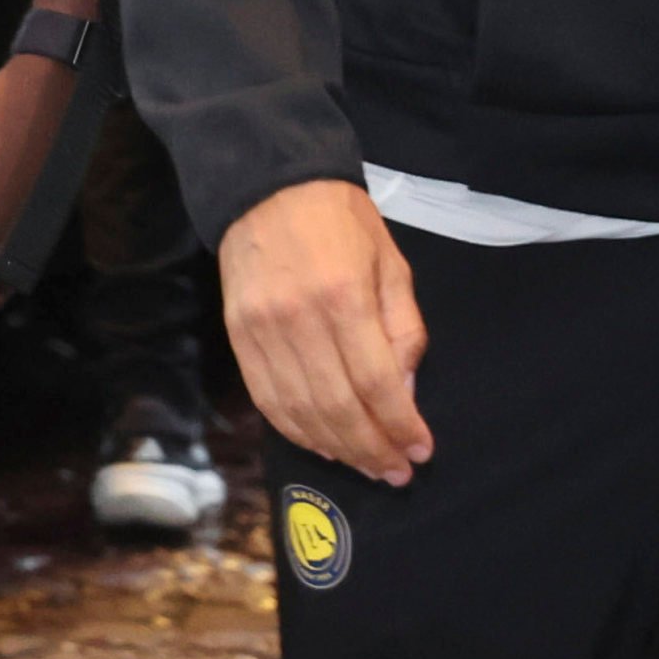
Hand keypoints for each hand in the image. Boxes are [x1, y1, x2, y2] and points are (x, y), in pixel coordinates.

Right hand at [220, 178, 432, 483]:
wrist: (266, 187)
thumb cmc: (342, 223)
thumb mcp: (392, 265)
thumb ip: (403, 331)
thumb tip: (405, 394)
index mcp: (344, 296)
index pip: (375, 383)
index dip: (400, 425)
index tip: (421, 451)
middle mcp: (298, 318)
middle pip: (337, 407)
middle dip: (372, 448)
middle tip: (397, 471)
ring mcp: (261, 329)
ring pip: (299, 411)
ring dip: (337, 448)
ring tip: (366, 464)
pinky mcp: (237, 334)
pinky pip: (266, 398)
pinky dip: (296, 430)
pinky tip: (322, 443)